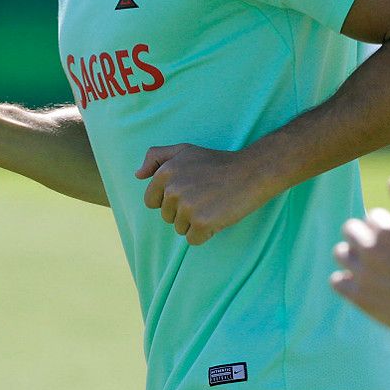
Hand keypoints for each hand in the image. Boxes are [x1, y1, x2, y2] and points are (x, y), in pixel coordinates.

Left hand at [135, 144, 274, 244]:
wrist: (251, 172)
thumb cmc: (217, 163)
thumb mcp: (185, 150)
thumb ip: (156, 157)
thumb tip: (137, 175)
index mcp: (165, 173)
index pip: (152, 202)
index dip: (170, 200)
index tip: (189, 191)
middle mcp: (172, 190)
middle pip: (167, 217)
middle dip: (184, 211)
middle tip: (205, 196)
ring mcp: (187, 207)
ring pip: (180, 229)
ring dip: (195, 222)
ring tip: (213, 204)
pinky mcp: (202, 223)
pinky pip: (193, 239)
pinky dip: (206, 233)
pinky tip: (218, 216)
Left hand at [330, 176, 389, 336]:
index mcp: (386, 229)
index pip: (370, 216)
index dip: (385, 227)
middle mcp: (369, 249)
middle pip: (350, 230)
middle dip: (364, 237)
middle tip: (384, 253)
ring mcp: (361, 273)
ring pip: (340, 253)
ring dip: (352, 256)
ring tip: (373, 267)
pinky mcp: (357, 296)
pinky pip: (336, 280)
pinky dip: (346, 280)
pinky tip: (364, 283)